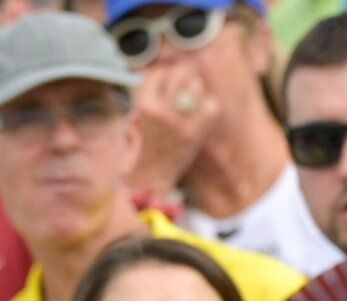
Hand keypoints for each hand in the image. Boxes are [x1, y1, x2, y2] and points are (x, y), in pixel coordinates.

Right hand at [130, 63, 217, 196]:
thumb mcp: (135, 121)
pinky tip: (202, 113)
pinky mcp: (194, 135)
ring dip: (196, 89)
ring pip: (196, 87)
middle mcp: (161, 111)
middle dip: (183, 76)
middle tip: (185, 82)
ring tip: (192, 98)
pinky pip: (211, 107)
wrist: (147, 182)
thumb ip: (147, 99)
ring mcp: (179, 122)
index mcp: (144, 105)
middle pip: (180, 74)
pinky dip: (209, 107)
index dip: (166, 75)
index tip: (168, 82)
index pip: (161, 73)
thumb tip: (163, 77)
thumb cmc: (140, 150)